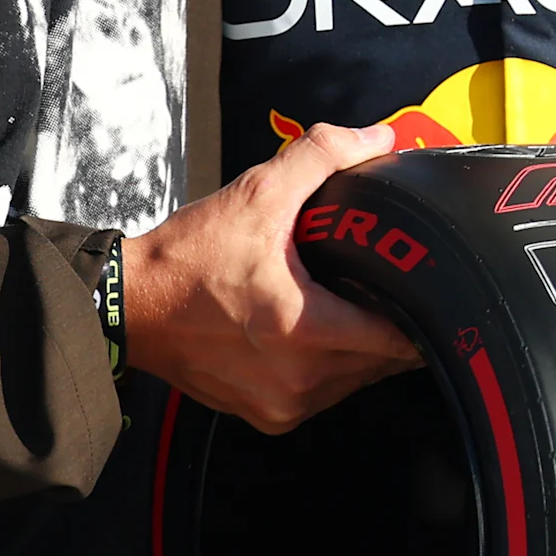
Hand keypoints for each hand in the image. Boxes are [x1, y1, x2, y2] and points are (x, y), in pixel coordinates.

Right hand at [124, 122, 422, 432]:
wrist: (129, 305)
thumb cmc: (187, 258)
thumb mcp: (257, 194)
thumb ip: (323, 156)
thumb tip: (378, 138)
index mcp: (303, 329)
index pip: (398, 340)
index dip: (421, 313)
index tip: (426, 289)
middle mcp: (297, 380)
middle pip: (381, 363)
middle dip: (389, 325)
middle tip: (382, 287)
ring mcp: (281, 406)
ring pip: (353, 383)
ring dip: (359, 351)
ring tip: (346, 306)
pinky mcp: (264, 417)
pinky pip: (320, 396)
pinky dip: (326, 369)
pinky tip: (313, 334)